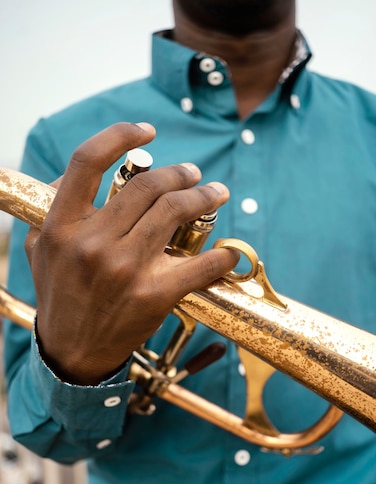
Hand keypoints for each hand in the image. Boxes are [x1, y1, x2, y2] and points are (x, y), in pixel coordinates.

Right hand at [25, 122, 237, 384]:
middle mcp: (93, 242)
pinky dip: (221, 256)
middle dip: (180, 173)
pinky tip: (228, 252)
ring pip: (175, 212)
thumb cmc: (59, 294)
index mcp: (62, 224)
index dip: (121, 136)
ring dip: (204, 196)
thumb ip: (52, 207)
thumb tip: (78, 173)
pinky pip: (199, 265)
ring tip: (216, 192)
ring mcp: (125, 269)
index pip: (88, 160)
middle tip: (194, 173)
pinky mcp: (153, 295)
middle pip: (146, 185)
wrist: (72, 352)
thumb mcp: (40, 248)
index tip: (147, 131)